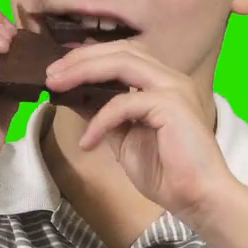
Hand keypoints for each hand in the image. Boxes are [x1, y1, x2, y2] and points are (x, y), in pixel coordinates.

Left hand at [44, 41, 243, 220]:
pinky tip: (87, 142)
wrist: (198, 197)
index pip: (122, 54)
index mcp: (162, 82)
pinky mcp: (171, 104)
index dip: (89, 57)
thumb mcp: (124, 139)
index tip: (58, 69)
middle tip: (50, 74)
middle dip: (80, 58)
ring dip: (83, 71)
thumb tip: (74, 98)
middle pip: (120, 50)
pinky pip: (124, 103)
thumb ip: (105, 116)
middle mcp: (170, 77)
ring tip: (56, 86)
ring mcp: (173, 87)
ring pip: (121, 63)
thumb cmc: (167, 172)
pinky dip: (100, 120)